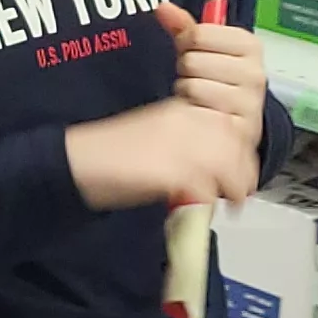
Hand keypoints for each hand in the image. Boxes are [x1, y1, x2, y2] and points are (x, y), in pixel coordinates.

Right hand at [65, 95, 261, 212]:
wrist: (76, 163)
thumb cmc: (110, 157)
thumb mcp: (156, 142)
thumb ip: (186, 149)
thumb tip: (214, 173)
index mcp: (179, 110)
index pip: (229, 127)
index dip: (240, 153)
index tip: (241, 174)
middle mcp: (183, 121)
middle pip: (234, 144)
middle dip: (242, 171)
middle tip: (239, 195)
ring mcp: (177, 143)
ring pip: (226, 162)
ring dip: (232, 185)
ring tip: (229, 204)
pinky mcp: (169, 168)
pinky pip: (205, 185)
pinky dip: (208, 199)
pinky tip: (202, 207)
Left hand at [159, 3, 266, 139]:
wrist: (235, 120)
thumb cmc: (220, 80)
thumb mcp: (204, 49)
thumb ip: (184, 27)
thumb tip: (163, 8)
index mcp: (250, 46)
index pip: (199, 34)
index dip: (188, 42)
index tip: (196, 51)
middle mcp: (254, 73)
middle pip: (192, 60)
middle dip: (188, 70)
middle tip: (200, 78)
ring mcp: (248, 103)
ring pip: (191, 87)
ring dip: (188, 93)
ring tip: (201, 96)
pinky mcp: (237, 129)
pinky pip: (196, 113)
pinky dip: (192, 112)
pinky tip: (202, 111)